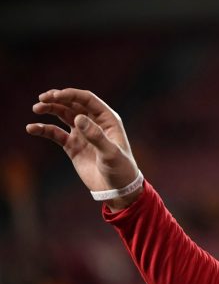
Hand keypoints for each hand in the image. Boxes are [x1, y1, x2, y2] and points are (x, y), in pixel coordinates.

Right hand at [26, 88, 140, 210]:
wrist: (116, 188)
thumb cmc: (120, 168)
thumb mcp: (110, 152)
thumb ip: (95, 135)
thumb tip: (77, 118)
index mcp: (107, 119)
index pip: (87, 100)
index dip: (71, 94)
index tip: (55, 95)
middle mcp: (94, 123)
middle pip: (73, 104)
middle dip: (57, 99)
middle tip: (42, 98)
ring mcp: (82, 133)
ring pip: (63, 115)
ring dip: (50, 109)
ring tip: (37, 108)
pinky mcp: (72, 146)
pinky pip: (55, 133)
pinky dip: (44, 129)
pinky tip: (32, 128)